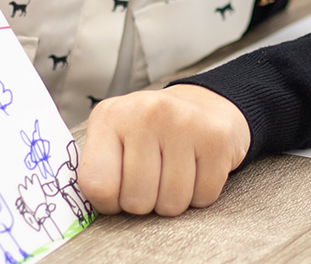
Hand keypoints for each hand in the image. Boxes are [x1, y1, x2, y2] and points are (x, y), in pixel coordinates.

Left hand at [79, 84, 250, 215]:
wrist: (204, 104)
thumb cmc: (151, 131)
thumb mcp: (113, 137)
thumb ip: (97, 169)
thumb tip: (94, 205)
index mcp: (110, 116)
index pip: (97, 185)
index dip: (108, 202)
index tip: (119, 191)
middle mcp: (145, 113)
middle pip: (136, 200)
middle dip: (145, 201)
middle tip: (152, 179)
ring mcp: (184, 123)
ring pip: (172, 203)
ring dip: (173, 200)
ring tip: (174, 172)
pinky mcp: (217, 138)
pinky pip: (204, 196)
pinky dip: (200, 194)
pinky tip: (197, 169)